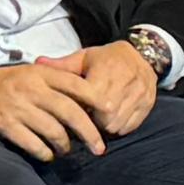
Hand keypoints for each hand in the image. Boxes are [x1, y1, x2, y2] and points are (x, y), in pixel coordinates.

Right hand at [0, 59, 113, 160]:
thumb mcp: (27, 73)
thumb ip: (53, 81)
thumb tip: (84, 97)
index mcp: (39, 74)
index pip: (76, 85)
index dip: (96, 99)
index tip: (111, 112)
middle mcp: (31, 88)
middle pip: (70, 112)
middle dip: (89, 132)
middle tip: (99, 147)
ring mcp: (17, 107)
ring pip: (53, 130)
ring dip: (65, 145)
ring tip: (67, 151)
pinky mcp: (4, 124)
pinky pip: (33, 143)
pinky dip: (44, 152)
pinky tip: (47, 155)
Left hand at [43, 37, 163, 133]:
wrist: (143, 56)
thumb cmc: (108, 58)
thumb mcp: (84, 57)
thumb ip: (61, 65)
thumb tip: (36, 63)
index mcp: (106, 71)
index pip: (91, 100)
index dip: (80, 110)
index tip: (72, 111)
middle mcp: (125, 84)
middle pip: (105, 118)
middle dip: (92, 123)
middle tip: (83, 120)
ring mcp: (138, 96)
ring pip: (117, 125)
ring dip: (104, 128)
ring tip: (96, 122)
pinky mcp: (147, 105)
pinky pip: (129, 127)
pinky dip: (118, 128)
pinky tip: (111, 121)